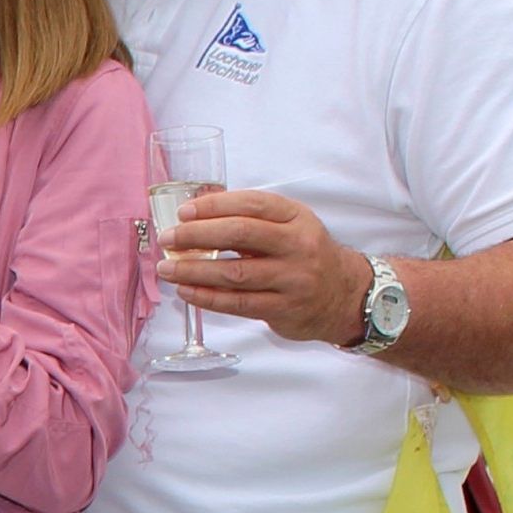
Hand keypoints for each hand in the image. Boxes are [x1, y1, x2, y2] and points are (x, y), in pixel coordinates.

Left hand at [158, 188, 373, 346]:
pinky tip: (186, 291)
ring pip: (235, 273)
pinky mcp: (283, 308)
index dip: (214, 206)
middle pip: (240, 234)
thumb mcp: (290, 226)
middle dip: (197, 235)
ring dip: (194, 270)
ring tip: (168, 268)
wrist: (344, 295)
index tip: (184, 212)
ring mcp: (292, 279)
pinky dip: (207, 297)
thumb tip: (196, 213)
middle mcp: (297, 245)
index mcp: (296, 217)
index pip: (251, 204)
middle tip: (169, 239)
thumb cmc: (305, 255)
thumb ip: (251, 219)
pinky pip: (238, 303)